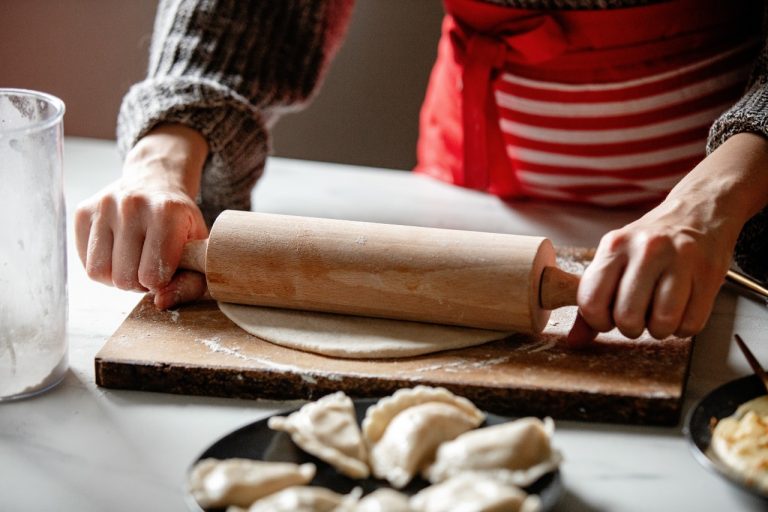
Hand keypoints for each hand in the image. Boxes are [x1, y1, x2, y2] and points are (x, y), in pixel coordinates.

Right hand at [74, 124, 209, 308]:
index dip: (160, 282)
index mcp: (167, 212)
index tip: (166, 270)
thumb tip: (161, 303)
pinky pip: (84, 261)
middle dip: (138, 283)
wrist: (156, 181)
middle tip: (149, 266)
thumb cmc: (180, 223)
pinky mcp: (83, 211)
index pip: (152, 276)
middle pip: (124, 278)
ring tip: (133, 262)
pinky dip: (102, 266)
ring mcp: (104, 206)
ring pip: (99, 272)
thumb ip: (192, 282)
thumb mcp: (198, 249)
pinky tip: (117, 252)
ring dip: (117, 277)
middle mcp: (132, 205)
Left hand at [568, 133, 767, 343]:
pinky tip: (681, 309)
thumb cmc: (650, 243)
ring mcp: (680, 259)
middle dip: (630, 328)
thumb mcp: (614, 259)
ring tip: (659, 312)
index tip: (608, 318)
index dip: (599, 321)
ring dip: (659, 329)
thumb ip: (594, 299)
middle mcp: (646, 249)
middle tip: (638, 316)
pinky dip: (683, 327)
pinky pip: (690, 324)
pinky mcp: (709, 273)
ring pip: (662, 323)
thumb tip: (575, 340)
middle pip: (627, 317)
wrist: (697, 212)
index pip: (591, 301)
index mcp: (614, 246)